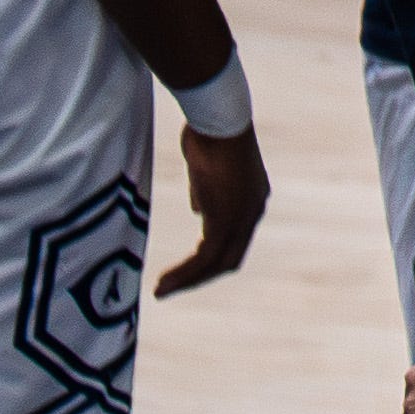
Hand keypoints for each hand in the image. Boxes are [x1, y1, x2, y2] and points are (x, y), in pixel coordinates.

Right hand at [161, 120, 267, 295]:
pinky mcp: (225, 219)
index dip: (212, 257)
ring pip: (216, 263)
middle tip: (173, 288)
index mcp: (251, 200)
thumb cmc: (209, 134)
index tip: (187, 269)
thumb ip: (204, 192)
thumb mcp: (206, 168)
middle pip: (229, 259)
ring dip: (188, 280)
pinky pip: (205, 257)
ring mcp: (242, 218)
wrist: (218, 122)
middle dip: (200, 277)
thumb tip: (198, 210)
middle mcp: (252, 213)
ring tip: (162, 291)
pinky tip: (166, 281)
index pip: (234, 239)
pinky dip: (185, 273)